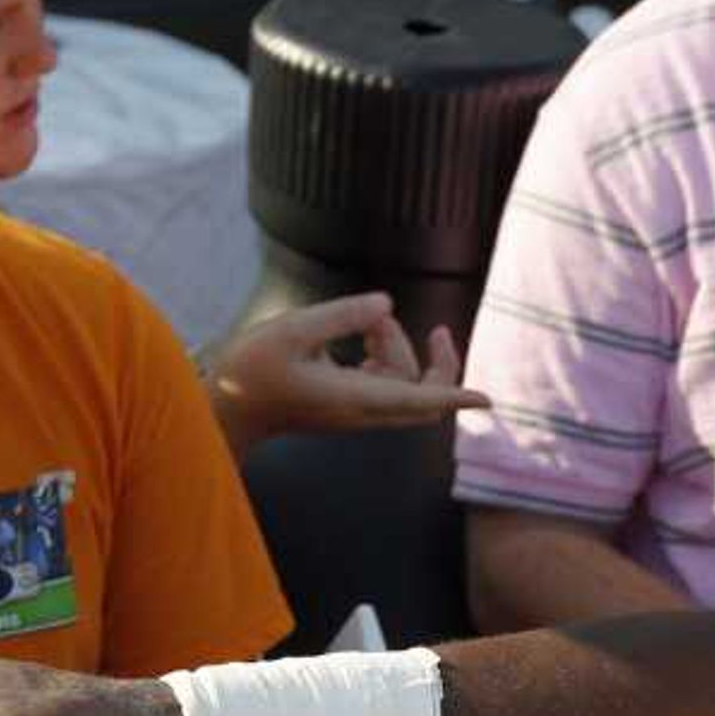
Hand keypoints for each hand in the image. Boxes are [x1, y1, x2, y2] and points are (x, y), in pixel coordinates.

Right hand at [205, 295, 490, 452]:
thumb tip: (387, 304)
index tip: (487, 400)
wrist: (227, 409)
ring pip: (401, 383)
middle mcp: (362, 411)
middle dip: (440, 366)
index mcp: (354, 398)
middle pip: (424, 400)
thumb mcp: (292, 331)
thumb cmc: (251, 371)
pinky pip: (383, 382)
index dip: (454, 395)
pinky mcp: (345, 404)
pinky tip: (361, 335)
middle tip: (441, 330)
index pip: (418, 400)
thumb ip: (343, 315)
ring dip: (394, 346)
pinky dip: (381, 355)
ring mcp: (355, 411)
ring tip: (363, 319)